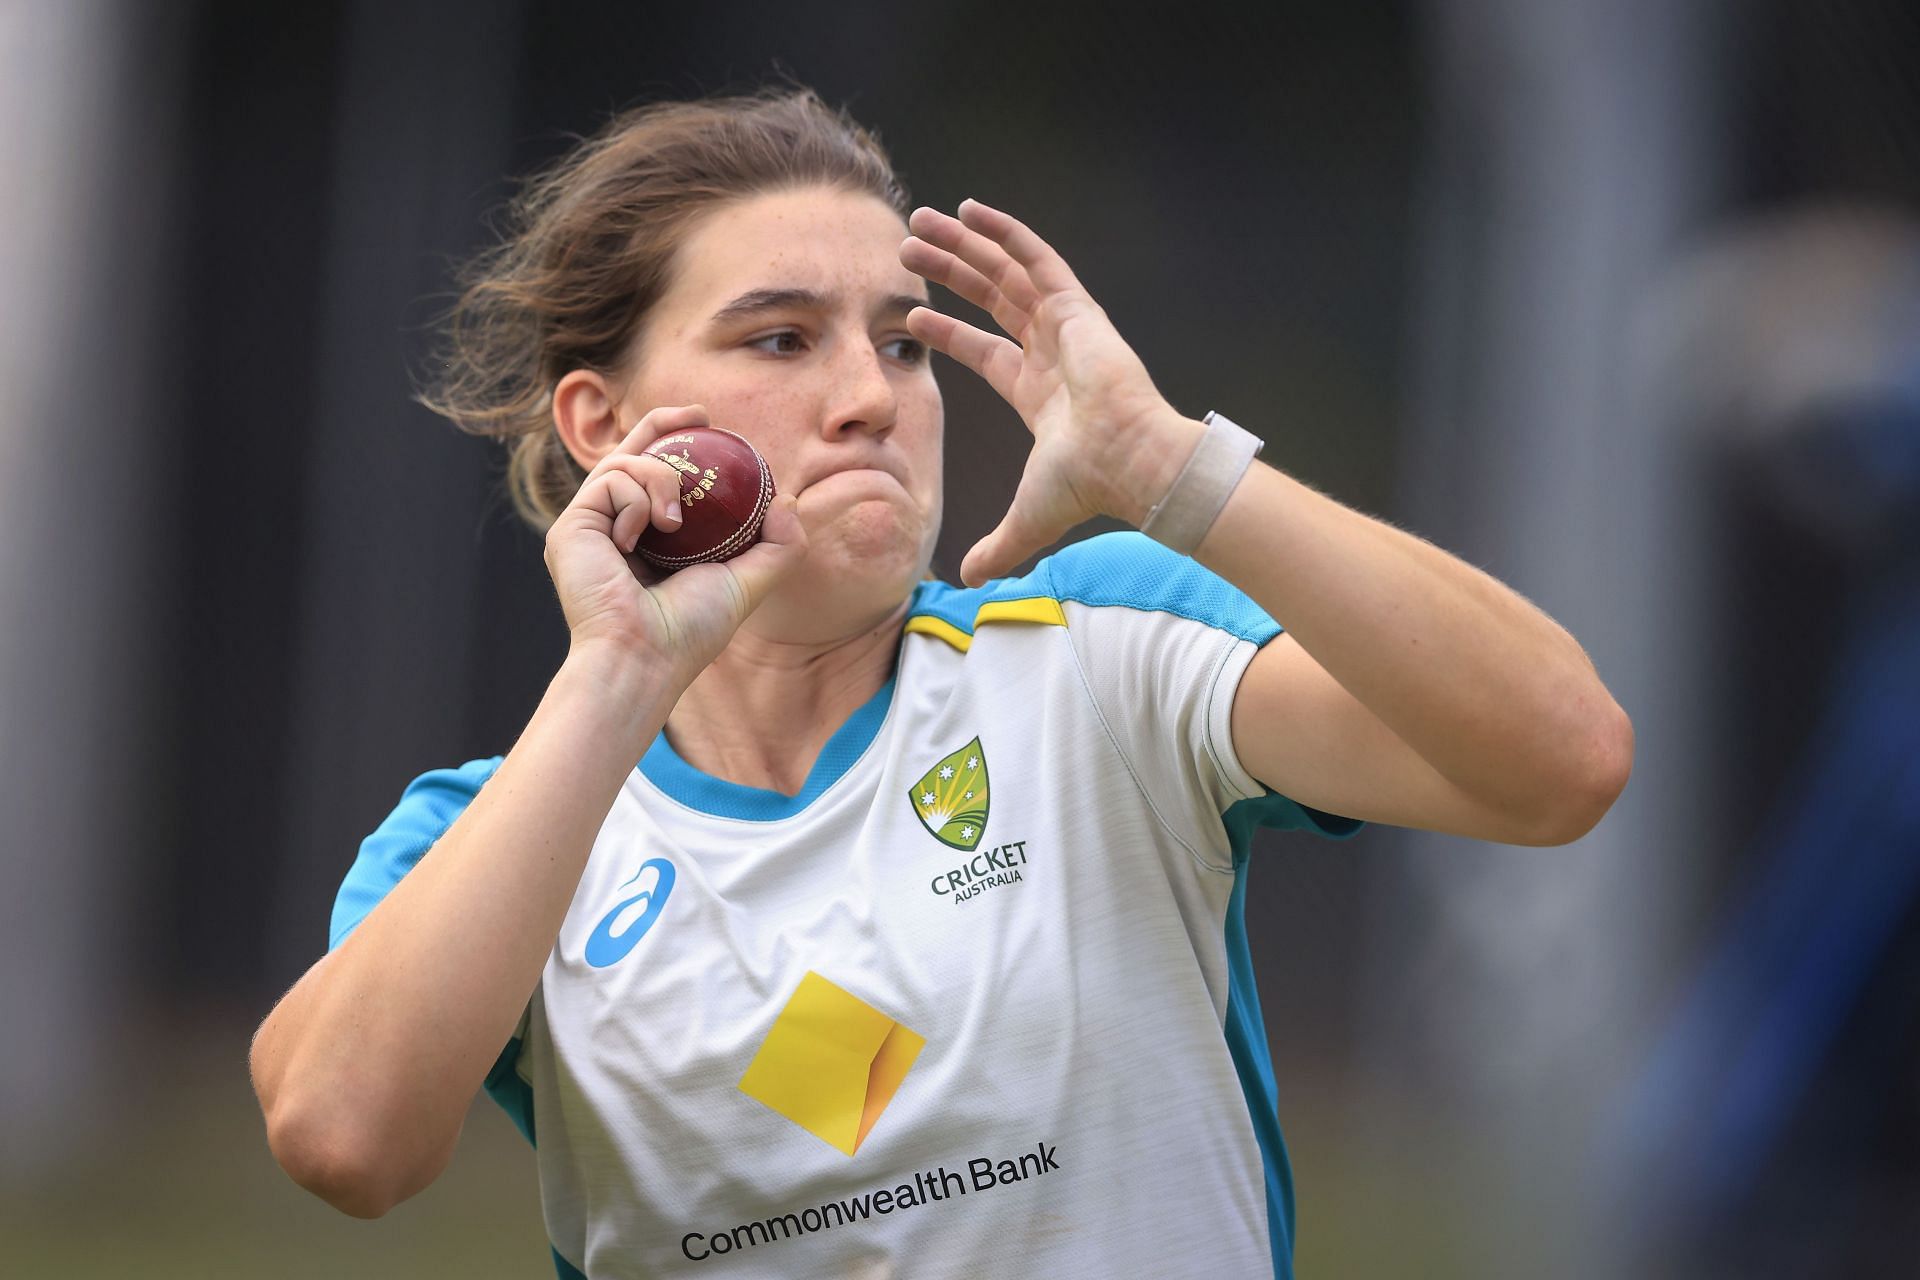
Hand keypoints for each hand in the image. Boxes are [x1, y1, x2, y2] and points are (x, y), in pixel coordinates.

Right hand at [544, 404, 806, 679]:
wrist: (645, 657)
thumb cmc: (691, 631)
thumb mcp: (747, 583)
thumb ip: (778, 546)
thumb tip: (788, 502)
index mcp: (649, 540)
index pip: (657, 478)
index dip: (676, 441)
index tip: (706, 421)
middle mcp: (615, 528)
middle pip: (632, 456)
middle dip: (661, 425)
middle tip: (697, 414)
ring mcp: (591, 525)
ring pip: (626, 463)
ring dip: (659, 476)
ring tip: (674, 520)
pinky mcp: (571, 525)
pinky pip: (611, 480)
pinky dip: (636, 499)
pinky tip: (639, 536)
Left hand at [900, 199, 1189, 585]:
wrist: (1132, 464)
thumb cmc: (1090, 486)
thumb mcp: (1028, 517)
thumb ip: (998, 545)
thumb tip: (968, 579)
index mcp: (1039, 391)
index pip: (985, 351)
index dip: (948, 334)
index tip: (913, 317)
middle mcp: (1051, 351)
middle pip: (990, 300)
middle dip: (949, 273)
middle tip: (908, 248)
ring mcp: (1066, 325)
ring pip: (1006, 273)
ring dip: (964, 246)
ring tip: (922, 221)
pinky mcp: (1078, 308)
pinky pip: (1036, 259)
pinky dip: (1006, 233)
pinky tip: (972, 210)